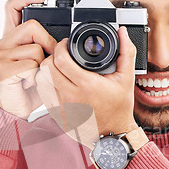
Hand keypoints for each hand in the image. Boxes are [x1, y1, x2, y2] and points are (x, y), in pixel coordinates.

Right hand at [0, 0, 56, 118]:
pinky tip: (27, 83)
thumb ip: (43, 49)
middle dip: (47, 43)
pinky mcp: (3, 70)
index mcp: (10, 39)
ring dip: (41, 65)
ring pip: (35, 48)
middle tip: (47, 59)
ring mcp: (0, 56)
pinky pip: (31, 65)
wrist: (14, 111)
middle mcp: (2, 44)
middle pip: (32, 27)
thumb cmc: (28, 88)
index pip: (12, 8)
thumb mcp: (37, 64)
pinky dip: (35, 77)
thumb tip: (61, 42)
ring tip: (33, 76)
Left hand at [36, 26, 137, 147]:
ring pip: (42, 80)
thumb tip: (122, 32)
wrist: (113, 135)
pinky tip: (58, 84)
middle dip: (52, 56)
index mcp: (87, 85)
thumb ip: (126, 52)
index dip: (61, 46)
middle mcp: (71, 97)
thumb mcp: (126, 78)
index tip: (66, 44)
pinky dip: (48, 86)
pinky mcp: (57, 115)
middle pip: (46, 67)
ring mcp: (62, 107)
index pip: (60, 59)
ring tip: (58, 68)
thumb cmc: (119, 108)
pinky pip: (44, 95)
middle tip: (61, 55)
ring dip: (47, 71)